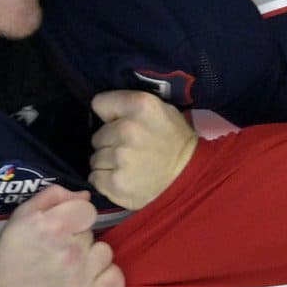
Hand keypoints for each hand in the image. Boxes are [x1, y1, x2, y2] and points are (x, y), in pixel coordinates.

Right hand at [0, 185, 123, 286]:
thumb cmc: (10, 254)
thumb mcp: (22, 216)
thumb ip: (53, 197)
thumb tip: (85, 195)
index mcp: (53, 227)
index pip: (88, 210)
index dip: (76, 216)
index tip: (63, 227)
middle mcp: (70, 251)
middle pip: (93, 233)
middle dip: (78, 238)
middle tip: (58, 250)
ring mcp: (81, 278)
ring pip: (105, 254)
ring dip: (91, 258)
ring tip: (72, 266)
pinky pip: (116, 281)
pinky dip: (107, 278)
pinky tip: (92, 278)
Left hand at [89, 90, 196, 208]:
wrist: (191, 178)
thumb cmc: (175, 142)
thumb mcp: (162, 110)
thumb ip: (132, 106)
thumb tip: (106, 113)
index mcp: (141, 106)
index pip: (100, 103)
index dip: (109, 114)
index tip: (119, 122)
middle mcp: (127, 129)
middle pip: (97, 136)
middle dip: (110, 143)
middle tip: (131, 150)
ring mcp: (120, 158)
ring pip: (95, 159)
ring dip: (108, 163)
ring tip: (130, 167)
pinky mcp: (115, 183)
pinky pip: (95, 178)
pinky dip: (106, 181)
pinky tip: (124, 179)